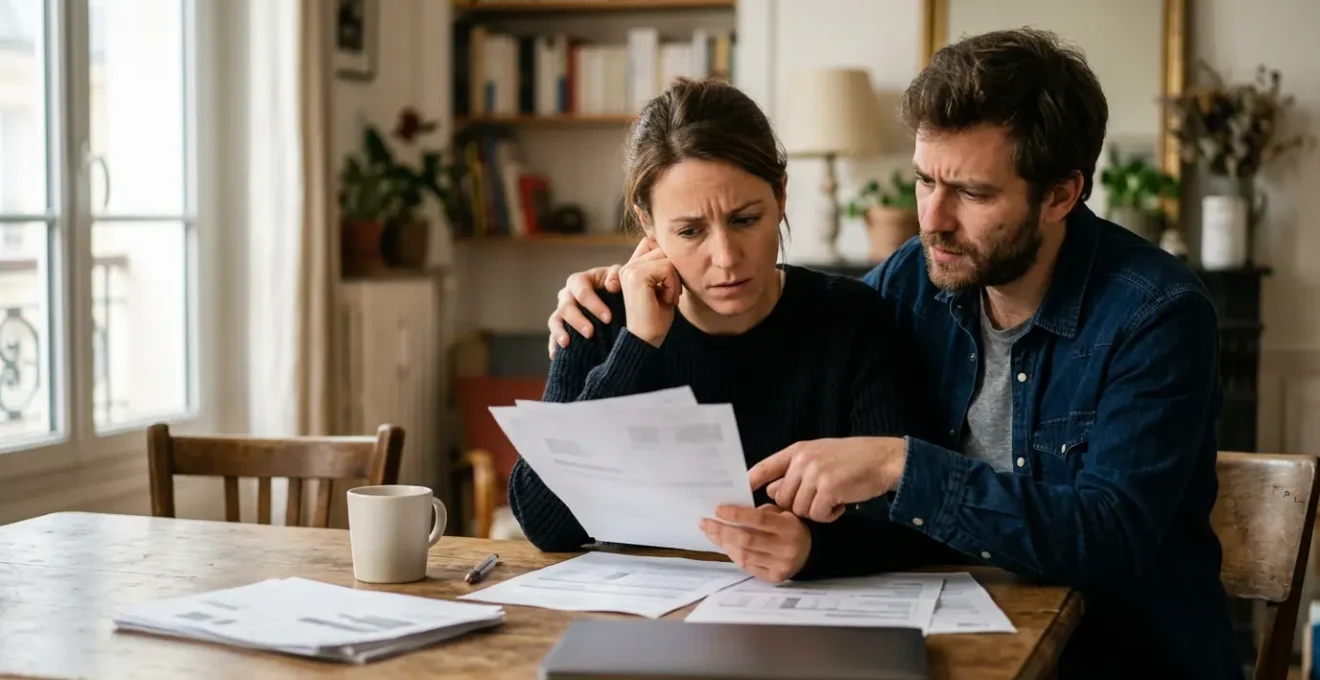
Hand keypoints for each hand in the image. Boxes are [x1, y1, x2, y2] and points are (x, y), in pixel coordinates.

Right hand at [546, 238, 648, 357]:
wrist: (627, 324)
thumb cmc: (627, 300)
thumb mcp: (629, 284)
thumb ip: (631, 269)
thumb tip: (636, 256)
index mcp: (586, 280)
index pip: (581, 284)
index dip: (592, 300)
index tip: (610, 318)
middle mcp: (570, 294)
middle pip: (566, 300)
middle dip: (580, 316)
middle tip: (593, 333)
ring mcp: (564, 311)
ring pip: (557, 317)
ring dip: (567, 328)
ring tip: (577, 341)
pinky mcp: (561, 329)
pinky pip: (552, 335)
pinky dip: (554, 342)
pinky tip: (559, 352)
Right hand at [618, 239, 679, 347]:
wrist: (646, 340)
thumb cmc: (657, 318)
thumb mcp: (663, 287)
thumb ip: (664, 268)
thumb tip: (672, 247)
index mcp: (631, 268)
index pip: (651, 243)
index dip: (667, 260)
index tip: (668, 284)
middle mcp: (628, 267)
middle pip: (663, 249)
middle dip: (674, 271)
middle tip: (671, 294)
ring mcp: (630, 270)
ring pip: (667, 259)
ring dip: (675, 281)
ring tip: (668, 298)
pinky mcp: (636, 276)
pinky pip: (667, 268)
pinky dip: (673, 286)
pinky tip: (666, 300)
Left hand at [700, 504, 810, 583]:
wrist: (808, 553)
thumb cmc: (789, 528)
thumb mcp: (782, 514)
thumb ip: (760, 512)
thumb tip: (727, 513)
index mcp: (789, 527)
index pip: (759, 520)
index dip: (736, 515)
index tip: (717, 509)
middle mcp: (786, 548)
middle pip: (747, 540)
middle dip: (722, 531)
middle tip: (705, 522)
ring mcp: (780, 565)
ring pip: (744, 555)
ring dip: (723, 543)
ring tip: (711, 532)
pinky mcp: (774, 578)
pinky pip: (747, 566)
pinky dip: (732, 554)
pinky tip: (724, 545)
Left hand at [748, 437, 907, 522]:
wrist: (883, 459)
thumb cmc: (853, 460)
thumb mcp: (820, 457)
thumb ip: (795, 472)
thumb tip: (771, 491)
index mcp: (798, 451)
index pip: (765, 467)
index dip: (750, 482)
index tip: (738, 494)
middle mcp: (803, 460)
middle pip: (782, 498)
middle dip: (798, 506)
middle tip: (820, 500)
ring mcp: (815, 473)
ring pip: (799, 509)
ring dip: (816, 511)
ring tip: (834, 499)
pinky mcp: (828, 488)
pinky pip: (817, 514)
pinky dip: (829, 515)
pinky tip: (842, 504)